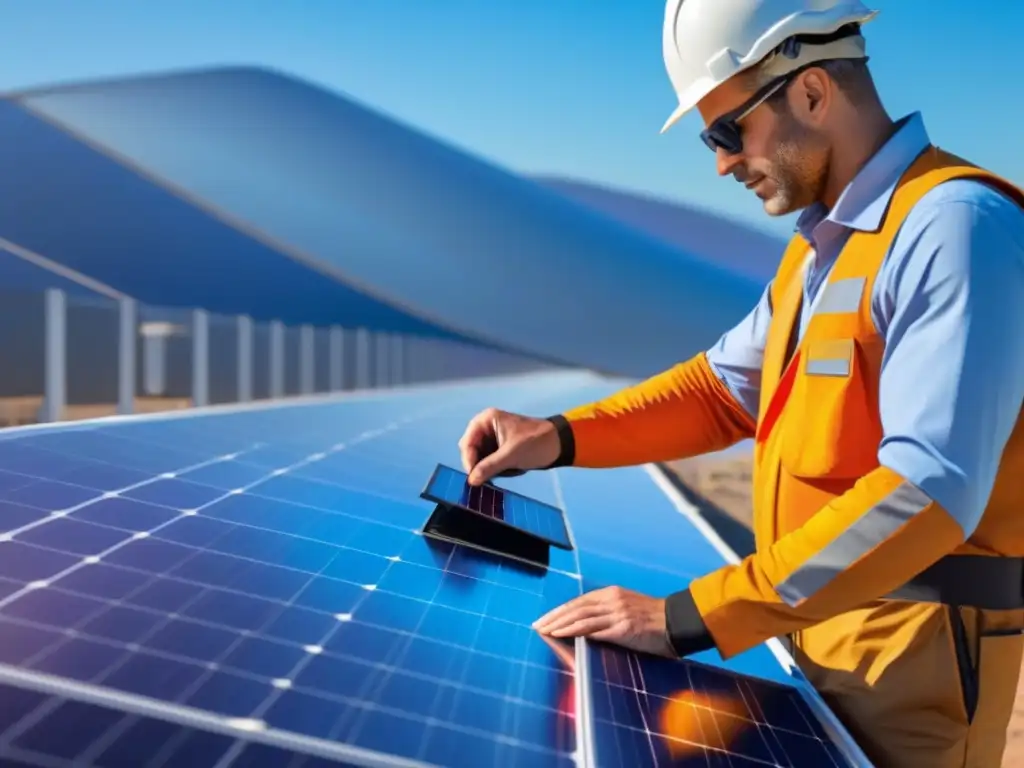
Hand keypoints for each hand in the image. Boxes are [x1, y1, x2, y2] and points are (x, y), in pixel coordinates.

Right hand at [458, 408, 560, 485]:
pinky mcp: (499, 447)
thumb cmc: (535, 443)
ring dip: (485, 467)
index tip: (474, 477)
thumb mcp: (511, 455)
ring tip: (498, 475)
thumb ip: (489, 467)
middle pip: (471, 450)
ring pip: (478, 457)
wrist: (558, 444)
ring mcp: (492, 437)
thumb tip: (471, 481)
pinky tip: (502, 472)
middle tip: (485, 479)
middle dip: (477, 464)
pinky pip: (488, 460)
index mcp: (486, 420)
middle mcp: (486, 427)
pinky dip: (492, 468)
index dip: (469, 460)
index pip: (467, 442)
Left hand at [532, 586, 676, 657]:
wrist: (677, 623)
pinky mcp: (623, 627)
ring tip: (545, 631)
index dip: (560, 611)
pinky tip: (562, 636)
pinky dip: (574, 632)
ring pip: (580, 617)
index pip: (578, 602)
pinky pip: (593, 629)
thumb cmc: (654, 620)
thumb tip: (586, 626)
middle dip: (553, 617)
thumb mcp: (628, 608)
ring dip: (559, 625)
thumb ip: (608, 613)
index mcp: (612, 594)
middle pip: (575, 607)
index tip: (544, 619)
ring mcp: (617, 613)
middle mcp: (612, 600)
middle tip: (537, 626)